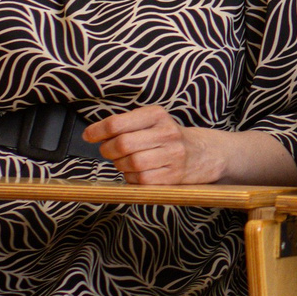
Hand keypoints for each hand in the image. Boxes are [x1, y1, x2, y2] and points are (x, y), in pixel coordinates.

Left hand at [84, 105, 224, 184]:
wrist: (207, 153)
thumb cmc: (170, 137)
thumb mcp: (153, 122)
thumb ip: (126, 125)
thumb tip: (93, 134)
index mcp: (157, 115)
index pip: (118, 122)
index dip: (98, 131)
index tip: (89, 136)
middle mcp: (167, 133)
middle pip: (122, 144)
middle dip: (107, 150)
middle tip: (108, 151)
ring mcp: (172, 155)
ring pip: (129, 164)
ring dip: (120, 165)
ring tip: (125, 161)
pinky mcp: (173, 175)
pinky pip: (140, 179)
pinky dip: (131, 178)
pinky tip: (137, 172)